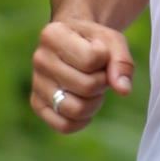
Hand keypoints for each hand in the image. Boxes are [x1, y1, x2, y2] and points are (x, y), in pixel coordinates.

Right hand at [32, 16, 134, 131]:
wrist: (74, 42)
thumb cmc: (94, 41)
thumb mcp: (112, 41)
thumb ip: (122, 62)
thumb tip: (123, 90)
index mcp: (53, 35)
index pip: (90, 59)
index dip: (105, 60)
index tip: (101, 52)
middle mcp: (39, 59)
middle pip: (85, 87)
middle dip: (103, 83)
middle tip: (100, 73)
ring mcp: (36, 83)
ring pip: (75, 109)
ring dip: (94, 103)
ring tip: (93, 89)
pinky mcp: (37, 103)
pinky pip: (63, 125)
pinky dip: (81, 121)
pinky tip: (85, 105)